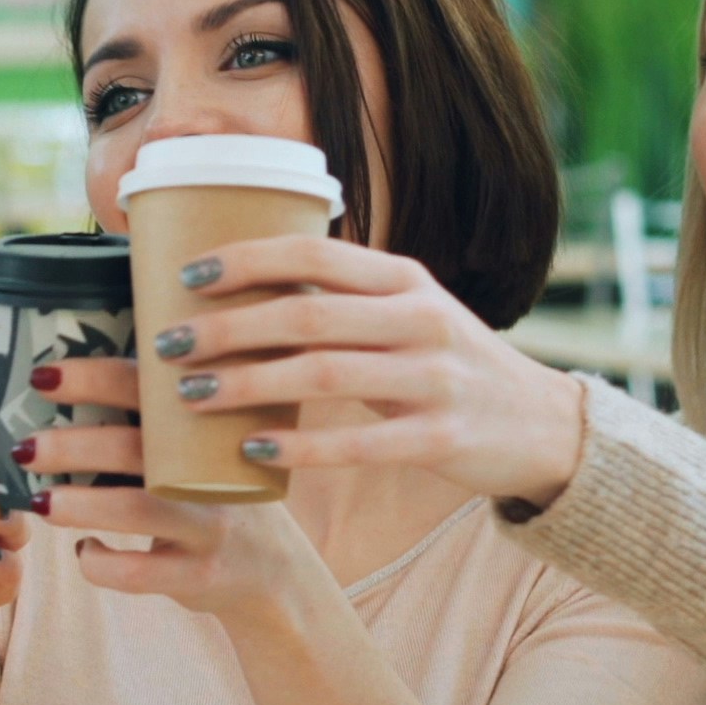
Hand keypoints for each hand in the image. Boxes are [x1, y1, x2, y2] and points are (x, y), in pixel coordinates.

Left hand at [17, 377, 336, 626]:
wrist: (276, 572)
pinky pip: (139, 573)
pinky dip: (100, 563)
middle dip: (74, 445)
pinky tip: (85, 551)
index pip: (148, 389)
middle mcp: (212, 470)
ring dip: (81, 504)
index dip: (95, 378)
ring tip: (40, 503)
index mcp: (205, 426)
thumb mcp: (200, 453)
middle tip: (25, 447)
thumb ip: (154, 425)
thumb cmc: (213, 497)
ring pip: (139, 510)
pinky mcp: (200, 575)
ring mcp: (209, 525)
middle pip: (139, 449)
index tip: (44, 375)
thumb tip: (59, 389)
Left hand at [140, 237, 592, 505]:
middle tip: (167, 344)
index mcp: (405, 280)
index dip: (248, 260)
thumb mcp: (405, 315)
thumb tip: (241, 287)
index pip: (315, 255)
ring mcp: (435, 379)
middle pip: (307, 315)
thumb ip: (342, 300)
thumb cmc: (445, 365)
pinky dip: (299, 447)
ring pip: (324, 374)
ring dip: (247, 383)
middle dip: (228, 328)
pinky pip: (358, 442)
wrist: (538, 425)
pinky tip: (250, 449)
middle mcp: (421, 320)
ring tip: (189, 396)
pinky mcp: (440, 438)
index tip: (188, 275)